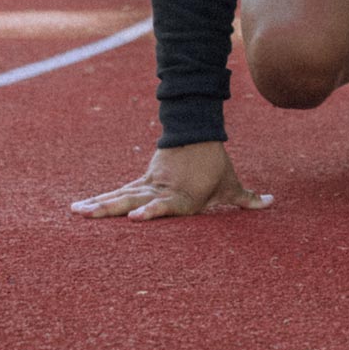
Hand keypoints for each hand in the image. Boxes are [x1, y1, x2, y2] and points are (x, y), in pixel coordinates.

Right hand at [69, 142, 273, 221]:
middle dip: (112, 208)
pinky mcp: (141, 181)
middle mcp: (162, 191)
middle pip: (134, 200)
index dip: (151, 211)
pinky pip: (118, 192)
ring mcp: (148, 185)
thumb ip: (247, 198)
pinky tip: (80, 207)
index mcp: (184, 196)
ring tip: (77, 212)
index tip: (135, 216)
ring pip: (121, 195)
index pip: (165, 205)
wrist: (196, 133)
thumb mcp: (230, 182)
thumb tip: (271, 203)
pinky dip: (100, 199)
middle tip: (91, 215)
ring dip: (100, 204)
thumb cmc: (214, 164)